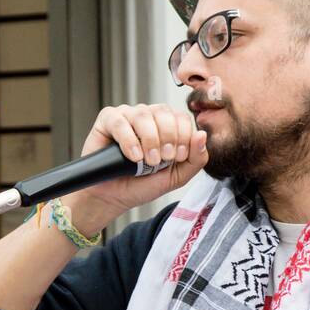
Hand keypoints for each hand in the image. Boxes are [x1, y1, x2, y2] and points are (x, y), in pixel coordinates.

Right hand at [68, 102, 209, 233]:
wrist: (115, 197)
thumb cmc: (143, 184)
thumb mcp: (177, 176)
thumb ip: (196, 158)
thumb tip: (202, 135)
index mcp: (166, 125)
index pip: (181, 117)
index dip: (183, 135)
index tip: (177, 157)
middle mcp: (148, 116)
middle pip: (164, 112)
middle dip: (168, 137)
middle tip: (163, 159)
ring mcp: (127, 116)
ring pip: (143, 115)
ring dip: (149, 139)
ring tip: (147, 161)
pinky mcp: (107, 120)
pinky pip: (120, 121)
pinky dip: (129, 140)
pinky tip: (133, 156)